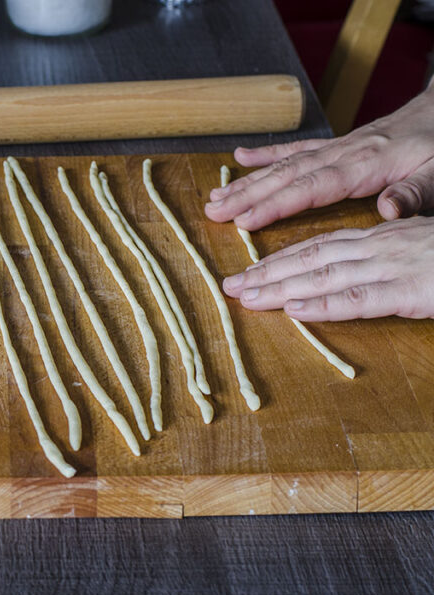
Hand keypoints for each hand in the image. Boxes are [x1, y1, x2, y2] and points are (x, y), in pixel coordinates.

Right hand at [204, 85, 433, 229]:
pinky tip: (240, 158)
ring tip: (215, 198)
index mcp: (364, 165)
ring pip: (283, 165)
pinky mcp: (336, 145)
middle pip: (286, 176)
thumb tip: (388, 210)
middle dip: (247, 195)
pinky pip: (295, 149)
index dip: (274, 205)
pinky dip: (266, 153)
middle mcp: (341, 154)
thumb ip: (414, 193)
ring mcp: (335, 148)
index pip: (309, 188)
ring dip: (248, 181)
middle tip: (213, 212)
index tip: (244, 220)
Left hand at [221, 217, 433, 320]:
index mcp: (385, 234)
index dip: (282, 257)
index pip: (322, 244)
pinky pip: (358, 299)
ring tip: (246, 298)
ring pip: (324, 276)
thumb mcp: (423, 246)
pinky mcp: (411, 291)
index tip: (250, 269)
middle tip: (230, 286)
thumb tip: (356, 267)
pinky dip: (323, 304)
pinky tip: (294, 310)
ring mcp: (395, 266)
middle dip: (267, 272)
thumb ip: (389, 255)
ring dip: (280, 288)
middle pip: (312, 257)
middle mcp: (383, 245)